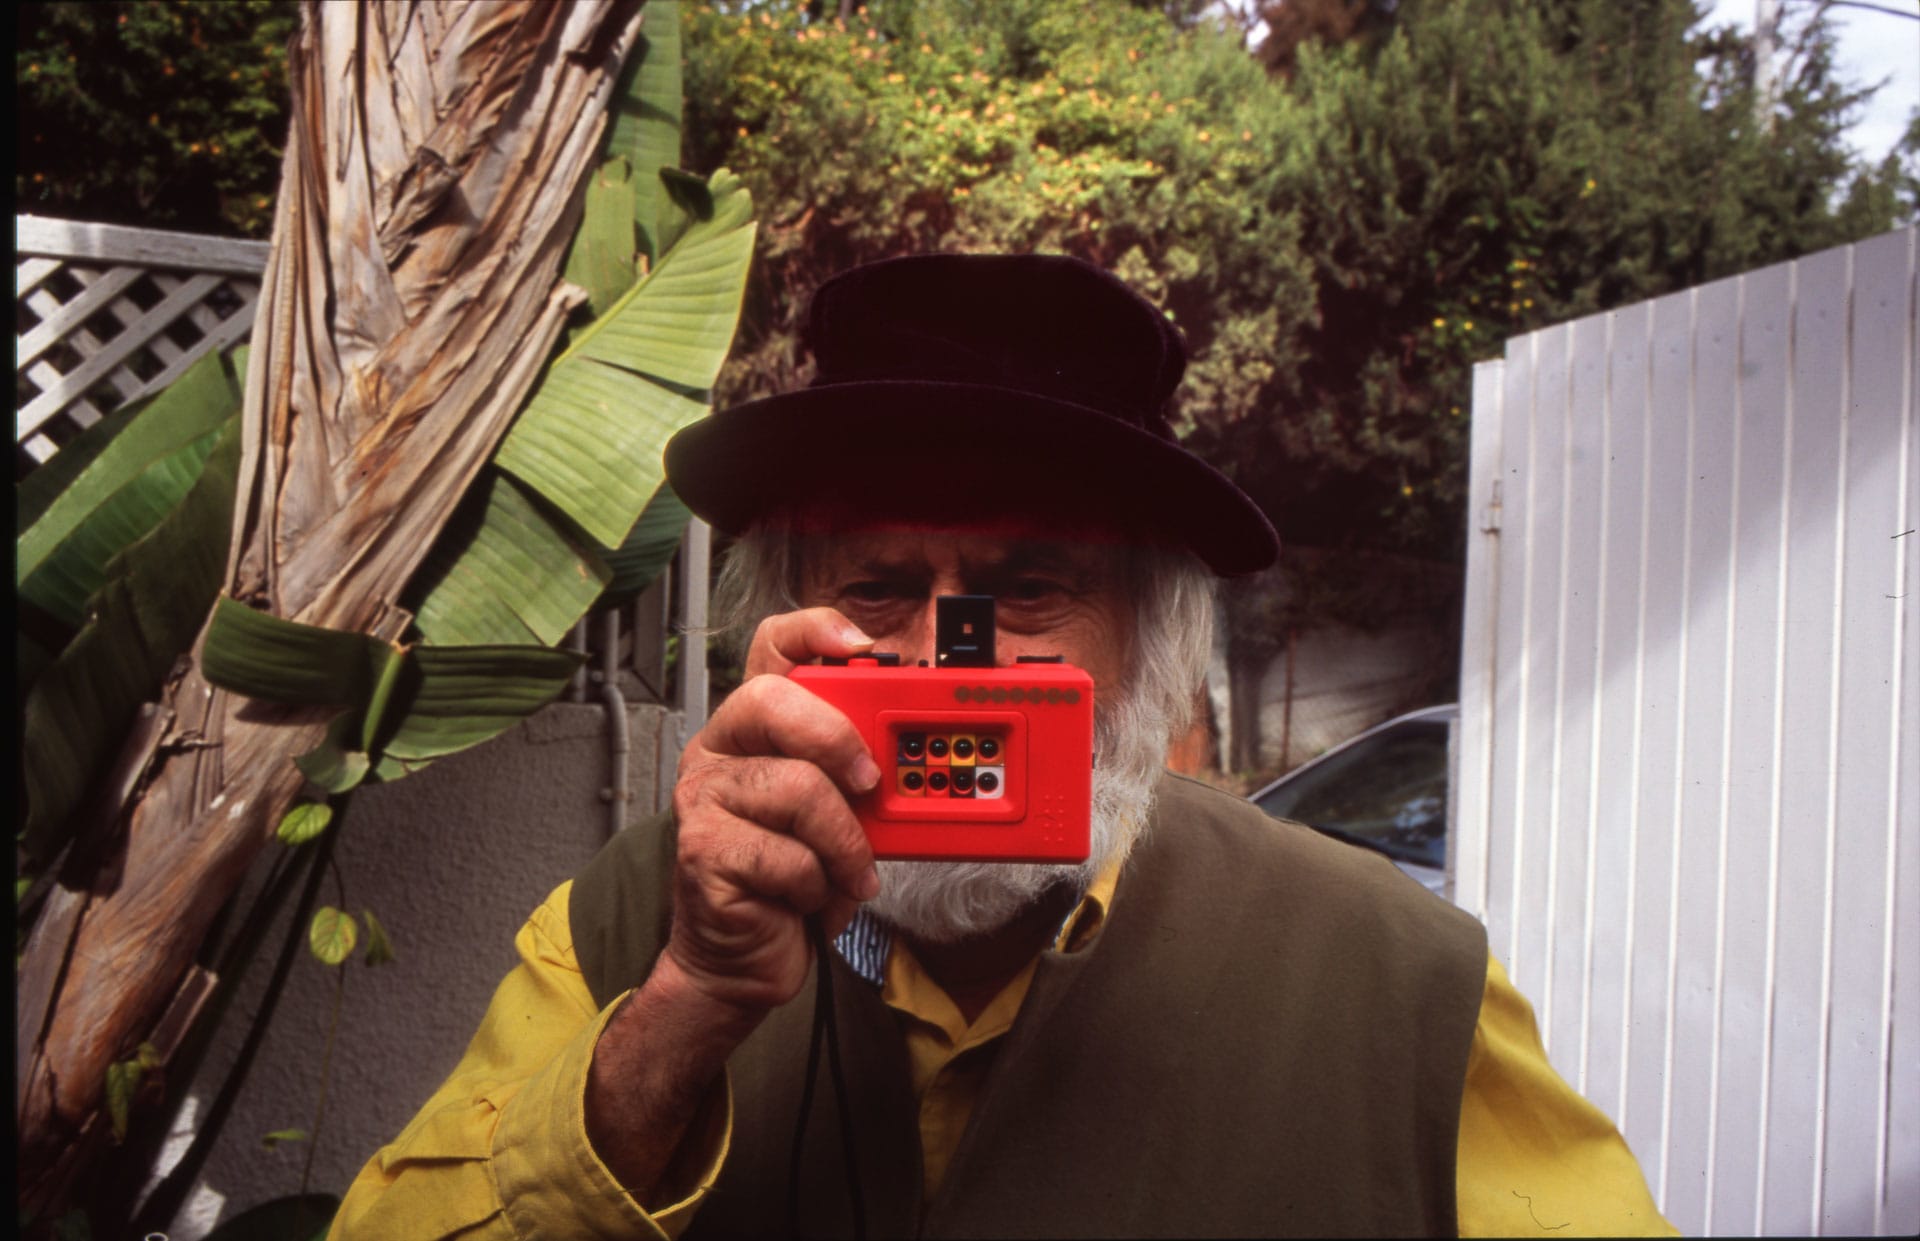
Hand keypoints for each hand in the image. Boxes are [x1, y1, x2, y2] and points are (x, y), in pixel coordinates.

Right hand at [587, 607, 881, 1197]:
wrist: (743, 962)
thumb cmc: (794, 882)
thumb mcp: (841, 814)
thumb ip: (863, 773)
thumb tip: (931, 753)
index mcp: (756, 727)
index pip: (773, 648)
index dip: (816, 630)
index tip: (864, 643)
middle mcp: (721, 749)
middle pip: (774, 700)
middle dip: (837, 737)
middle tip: (871, 782)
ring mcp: (704, 799)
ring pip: (798, 789)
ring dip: (844, 844)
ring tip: (848, 871)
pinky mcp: (702, 851)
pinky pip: (789, 856)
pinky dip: (820, 886)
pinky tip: (810, 897)